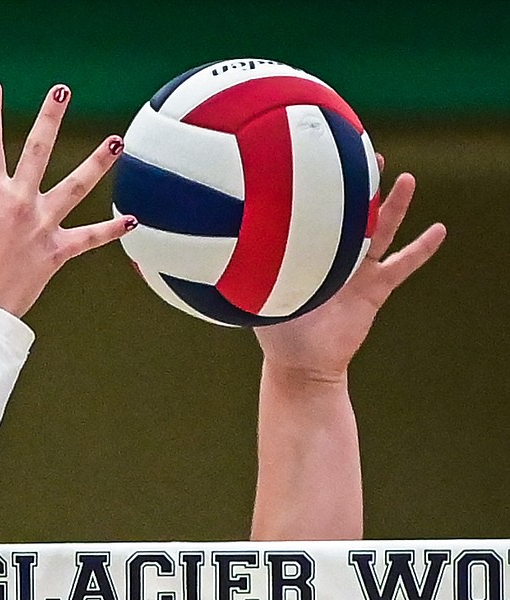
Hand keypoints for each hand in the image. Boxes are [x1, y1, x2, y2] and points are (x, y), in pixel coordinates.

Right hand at [0, 81, 136, 318]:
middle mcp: (19, 203)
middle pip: (38, 151)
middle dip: (50, 118)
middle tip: (61, 91)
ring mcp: (41, 225)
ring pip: (75, 187)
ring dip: (97, 163)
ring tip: (116, 141)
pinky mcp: (57, 252)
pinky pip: (89, 239)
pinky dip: (112, 232)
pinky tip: (134, 220)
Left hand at [255, 168, 445, 381]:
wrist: (304, 366)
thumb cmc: (279, 334)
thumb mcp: (265, 297)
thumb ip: (258, 272)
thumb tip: (236, 245)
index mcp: (308, 253)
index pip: (319, 213)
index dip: (326, 187)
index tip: (330, 156)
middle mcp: (334, 257)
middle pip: (354, 213)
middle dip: (363, 184)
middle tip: (372, 155)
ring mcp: (357, 271)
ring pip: (382, 231)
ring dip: (395, 206)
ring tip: (407, 180)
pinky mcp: (375, 290)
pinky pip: (403, 265)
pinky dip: (421, 249)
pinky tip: (439, 231)